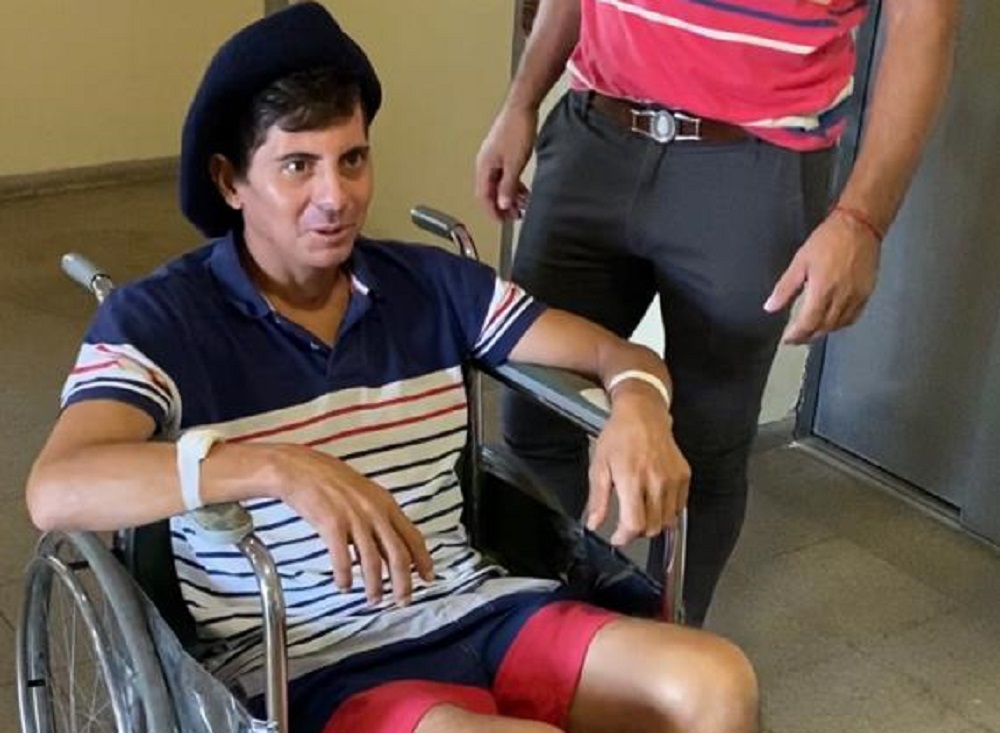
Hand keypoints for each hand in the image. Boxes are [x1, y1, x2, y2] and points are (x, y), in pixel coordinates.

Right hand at [269, 444, 433, 605]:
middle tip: (403, 601)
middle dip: (404, 583)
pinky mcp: (331, 525)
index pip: (413, 537)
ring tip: (373, 600)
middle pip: (398, 554)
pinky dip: (345, 577)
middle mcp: (375, 512)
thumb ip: (379, 518)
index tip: (429, 578)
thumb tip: (389, 547)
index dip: (423, 560)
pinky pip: (343, 559)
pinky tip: (344, 585)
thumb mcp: (365, 494)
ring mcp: (354, 518)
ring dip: (375, 586)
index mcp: (386, 504)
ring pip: (372, 562)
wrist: (300, 469)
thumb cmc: (330, 481)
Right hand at [474, 102, 535, 219]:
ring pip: (497, 184)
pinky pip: (504, 176)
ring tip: (520, 206)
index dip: (492, 211)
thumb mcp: (515, 164)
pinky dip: (512, 186)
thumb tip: (503, 204)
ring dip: (508, 197)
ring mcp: (493, 158)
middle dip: (501, 206)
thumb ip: (508, 186)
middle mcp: (485, 163)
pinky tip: (522, 191)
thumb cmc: (517, 129)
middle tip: (513, 216)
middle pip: (489, 192)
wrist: (522, 107)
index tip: (503, 221)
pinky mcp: (502, 153)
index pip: (483, 196)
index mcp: (484, 166)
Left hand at [585, 386, 690, 545]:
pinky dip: (667, 512)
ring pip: (667, 521)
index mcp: (632, 478)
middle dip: (637, 531)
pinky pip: (679, 508)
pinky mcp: (684, 476)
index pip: (635, 523)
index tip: (617, 538)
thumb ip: (597, 499)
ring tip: (640, 511)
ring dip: (653, 523)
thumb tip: (594, 524)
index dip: (624, 537)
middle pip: (653, 527)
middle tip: (626, 522)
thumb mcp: (599, 466)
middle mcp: (655, 480)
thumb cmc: (619, 436)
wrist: (643, 414)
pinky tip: (654, 501)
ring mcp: (673, 479)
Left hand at [764, 210, 880, 343]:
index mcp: (823, 290)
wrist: (860, 225)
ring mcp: (857, 297)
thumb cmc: (827, 240)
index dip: (797, 335)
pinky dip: (840, 324)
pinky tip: (831, 321)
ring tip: (810, 331)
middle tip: (796, 338)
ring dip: (823, 331)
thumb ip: (785, 288)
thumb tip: (770, 307)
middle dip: (808, 336)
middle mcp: (842, 298)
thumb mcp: (800, 261)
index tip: (787, 339)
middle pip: (824, 327)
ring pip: (839, 325)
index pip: (808, 323)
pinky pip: (853, 317)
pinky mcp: (868, 293)